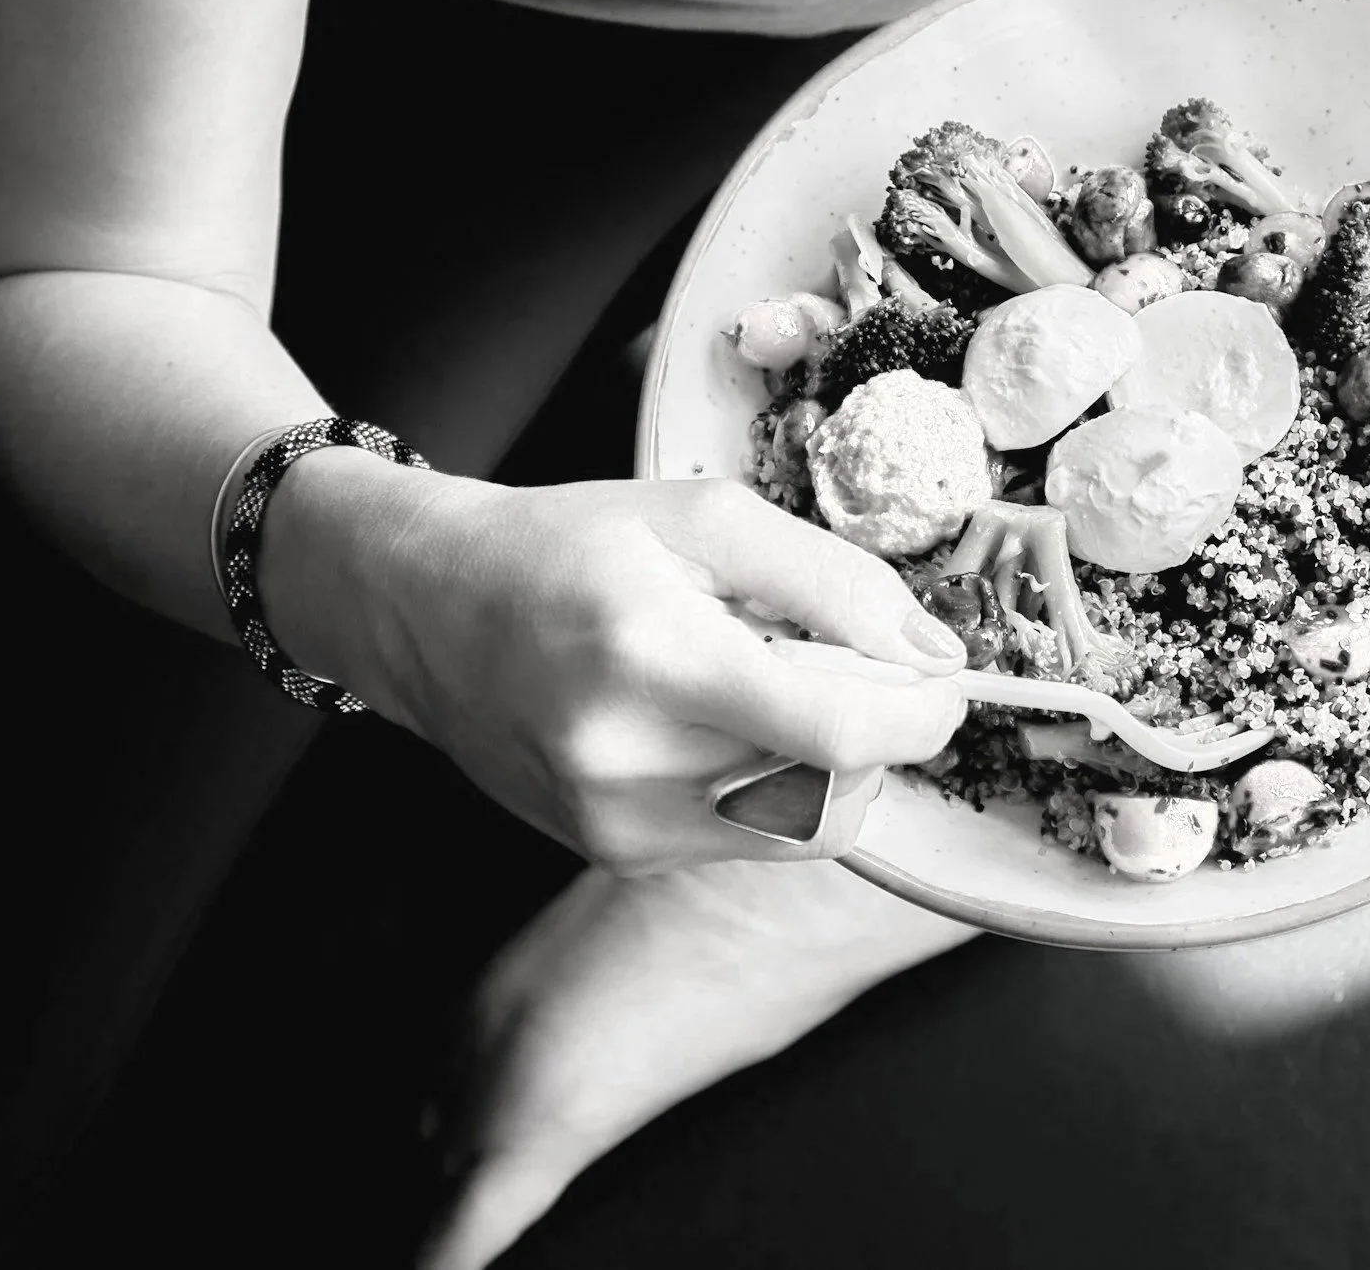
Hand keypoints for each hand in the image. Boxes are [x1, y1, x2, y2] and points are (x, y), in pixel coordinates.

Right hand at [265, 457, 969, 871]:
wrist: (427, 609)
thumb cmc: (572, 546)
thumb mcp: (709, 518)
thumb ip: (836, 582)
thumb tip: (937, 654)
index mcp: (656, 656)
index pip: (839, 730)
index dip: (920, 716)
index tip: (942, 683)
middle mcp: (629, 759)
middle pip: (834, 785)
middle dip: (882, 733)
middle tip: (863, 669)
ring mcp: (616, 822)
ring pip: (804, 827)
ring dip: (835, 765)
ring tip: (785, 691)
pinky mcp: (615, 853)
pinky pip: (752, 841)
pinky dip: (780, 789)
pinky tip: (735, 727)